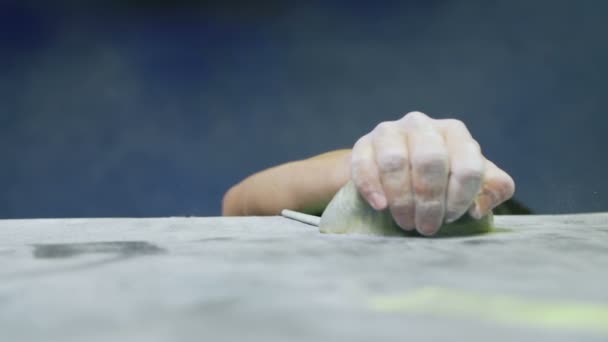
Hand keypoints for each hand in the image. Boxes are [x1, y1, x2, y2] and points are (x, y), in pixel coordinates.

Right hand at [351, 111, 514, 235]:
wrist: (391, 171)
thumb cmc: (438, 180)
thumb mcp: (470, 183)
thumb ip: (490, 190)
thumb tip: (479, 208)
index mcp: (454, 132)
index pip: (467, 164)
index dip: (460, 198)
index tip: (452, 219)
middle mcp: (422, 125)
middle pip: (430, 160)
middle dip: (430, 201)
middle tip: (427, 227)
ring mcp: (390, 131)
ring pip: (395, 162)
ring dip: (402, 199)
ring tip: (406, 222)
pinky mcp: (363, 144)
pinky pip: (364, 165)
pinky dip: (372, 188)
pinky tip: (381, 207)